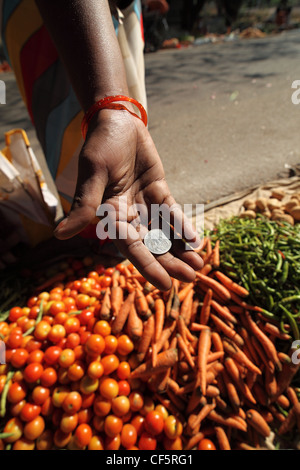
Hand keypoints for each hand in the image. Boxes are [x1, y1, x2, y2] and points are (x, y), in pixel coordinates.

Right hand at [54, 109, 202, 289]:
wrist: (117, 121)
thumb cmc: (101, 144)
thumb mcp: (93, 172)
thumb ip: (84, 204)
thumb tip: (59, 234)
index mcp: (111, 215)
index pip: (131, 247)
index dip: (148, 265)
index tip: (165, 285)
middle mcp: (128, 214)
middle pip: (151, 244)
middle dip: (170, 261)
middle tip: (191, 276)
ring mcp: (145, 204)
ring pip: (164, 232)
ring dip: (180, 248)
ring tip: (199, 264)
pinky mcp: (159, 191)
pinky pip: (173, 212)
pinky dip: (184, 225)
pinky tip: (197, 239)